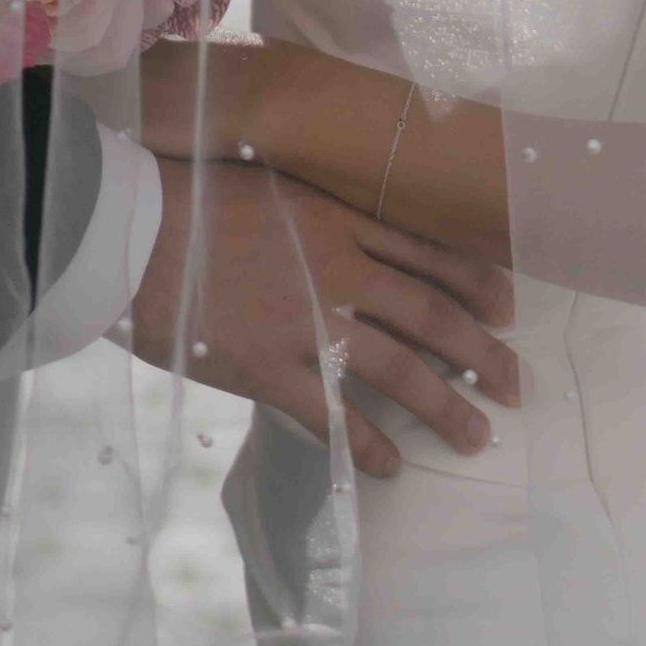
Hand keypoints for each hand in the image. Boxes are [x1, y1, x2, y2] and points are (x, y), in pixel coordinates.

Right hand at [125, 155, 516, 480]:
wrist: (126, 228)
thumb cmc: (186, 193)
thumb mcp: (266, 178)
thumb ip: (315, 206)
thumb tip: (346, 229)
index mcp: (337, 217)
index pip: (430, 253)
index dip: (477, 284)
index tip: (509, 308)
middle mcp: (337, 269)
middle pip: (432, 316)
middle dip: (483, 354)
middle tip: (518, 385)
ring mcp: (305, 321)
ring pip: (399, 370)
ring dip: (446, 406)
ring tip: (477, 435)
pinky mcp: (268, 368)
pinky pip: (334, 415)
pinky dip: (370, 444)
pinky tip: (394, 467)